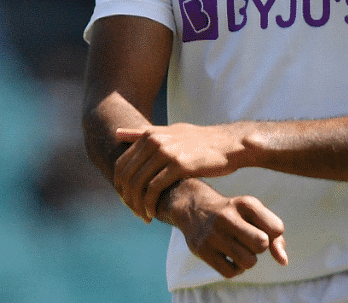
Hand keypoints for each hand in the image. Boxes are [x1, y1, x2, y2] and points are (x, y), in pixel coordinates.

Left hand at [114, 123, 246, 221]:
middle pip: (127, 176)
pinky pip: (154, 188)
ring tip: (144, 215)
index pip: (121, 165)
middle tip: (134, 212)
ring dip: (137, 204)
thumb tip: (117, 133)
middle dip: (127, 198)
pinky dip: (150, 204)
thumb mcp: (171, 131)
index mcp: (150, 134)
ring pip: (139, 184)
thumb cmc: (201, 141)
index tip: (127, 200)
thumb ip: (144, 133)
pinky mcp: (179, 164)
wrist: (230, 144)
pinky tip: (154, 212)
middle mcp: (154, 140)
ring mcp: (166, 152)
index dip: (120, 186)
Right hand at [165, 180, 288, 277]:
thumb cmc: (234, 214)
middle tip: (249, 240)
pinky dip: (235, 269)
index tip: (261, 228)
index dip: (273, 234)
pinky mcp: (202, 251)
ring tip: (239, 249)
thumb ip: (276, 237)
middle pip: (262, 244)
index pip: (277, 228)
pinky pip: (231, 272)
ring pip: (249, 262)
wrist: (195, 208)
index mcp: (246, 203)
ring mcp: (213, 235)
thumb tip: (283, 262)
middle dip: (260, 247)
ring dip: (248, 260)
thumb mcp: (255, 214)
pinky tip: (229, 257)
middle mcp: (228, 217)